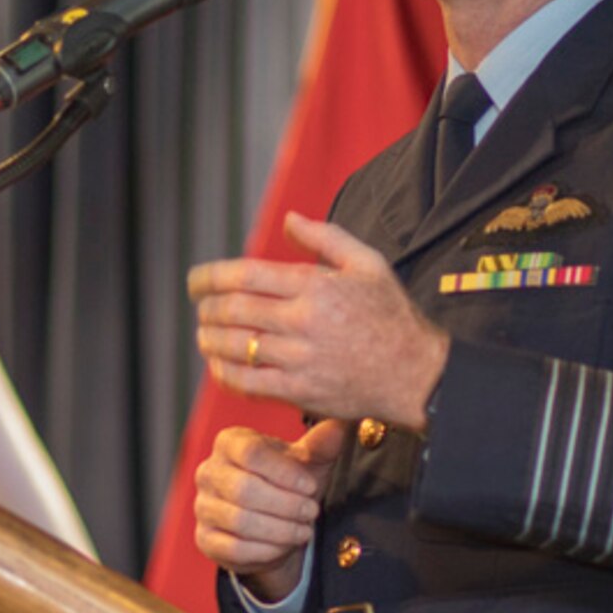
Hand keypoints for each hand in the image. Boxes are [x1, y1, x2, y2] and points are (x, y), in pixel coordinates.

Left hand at [187, 212, 449, 427]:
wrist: (417, 374)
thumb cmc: (392, 315)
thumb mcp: (368, 263)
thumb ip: (325, 237)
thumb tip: (289, 220)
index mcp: (315, 286)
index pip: (246, 275)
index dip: (210, 277)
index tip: (195, 282)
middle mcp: (303, 321)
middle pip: (234, 310)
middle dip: (206, 308)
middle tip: (200, 308)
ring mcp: (300, 359)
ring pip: (236, 347)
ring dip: (210, 339)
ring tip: (203, 334)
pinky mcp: (301, 392)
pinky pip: (249, 383)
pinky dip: (225, 373)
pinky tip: (218, 365)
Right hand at [194, 419, 350, 598]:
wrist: (272, 523)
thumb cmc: (288, 484)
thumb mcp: (308, 462)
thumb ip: (322, 445)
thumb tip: (340, 425)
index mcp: (230, 443)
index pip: (250, 453)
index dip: (284, 473)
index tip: (310, 486)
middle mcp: (209, 471)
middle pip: (244, 489)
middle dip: (285, 504)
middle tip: (311, 511)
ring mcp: (203, 506)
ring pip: (239, 521)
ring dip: (280, 529)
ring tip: (304, 529)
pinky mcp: (205, 539)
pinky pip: (233, 548)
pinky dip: (266, 550)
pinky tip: (285, 545)